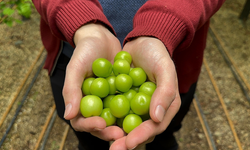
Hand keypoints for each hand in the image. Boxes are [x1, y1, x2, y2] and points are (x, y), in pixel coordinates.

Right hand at [62, 23, 123, 140]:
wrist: (101, 38)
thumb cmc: (84, 51)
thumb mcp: (76, 68)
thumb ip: (71, 90)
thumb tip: (68, 115)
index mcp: (80, 102)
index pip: (82, 121)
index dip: (90, 126)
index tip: (101, 124)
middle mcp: (95, 105)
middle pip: (100, 125)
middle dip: (110, 131)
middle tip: (122, 134)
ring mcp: (109, 100)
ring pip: (116, 118)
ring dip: (124, 125)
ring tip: (134, 128)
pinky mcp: (122, 94)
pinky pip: (128, 104)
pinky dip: (134, 109)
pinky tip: (144, 111)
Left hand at [110, 37, 180, 149]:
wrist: (142, 41)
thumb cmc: (157, 54)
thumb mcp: (165, 69)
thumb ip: (165, 92)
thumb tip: (156, 118)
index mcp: (165, 106)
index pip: (155, 127)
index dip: (142, 136)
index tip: (129, 142)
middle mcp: (150, 110)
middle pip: (139, 130)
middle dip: (126, 141)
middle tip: (113, 148)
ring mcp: (136, 105)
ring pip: (125, 124)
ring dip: (114, 132)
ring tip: (102, 136)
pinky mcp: (123, 98)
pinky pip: (115, 110)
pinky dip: (107, 116)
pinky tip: (96, 121)